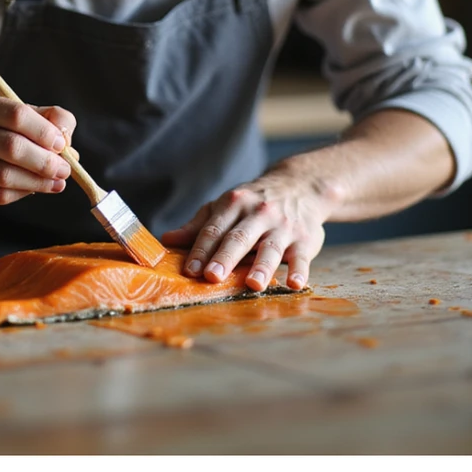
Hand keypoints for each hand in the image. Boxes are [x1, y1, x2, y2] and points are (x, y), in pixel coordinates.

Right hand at [0, 91, 74, 212]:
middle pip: (12, 146)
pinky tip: (36, 190)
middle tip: (65, 170)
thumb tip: (67, 139)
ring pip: (5, 175)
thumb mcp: (12, 117)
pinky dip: (22, 193)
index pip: (16, 113)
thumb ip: (46, 119)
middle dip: (45, 161)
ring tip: (57, 182)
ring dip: (38, 181)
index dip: (44, 131)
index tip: (62, 144)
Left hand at [160, 168, 332, 291]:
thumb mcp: (225, 206)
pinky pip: (302, 256)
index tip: (189, 270)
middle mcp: (258, 213)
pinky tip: (295, 284)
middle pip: (239, 237)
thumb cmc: (253, 202)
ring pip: (270, 247)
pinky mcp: (305, 239)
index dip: (200, 250)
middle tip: (212, 277)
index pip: (213, 229)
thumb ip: (198, 226)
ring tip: (253, 284)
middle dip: (225, 257)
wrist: (299, 186)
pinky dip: (300, 270)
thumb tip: (167, 240)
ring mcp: (283, 226)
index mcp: (234, 203)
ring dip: (261, 266)